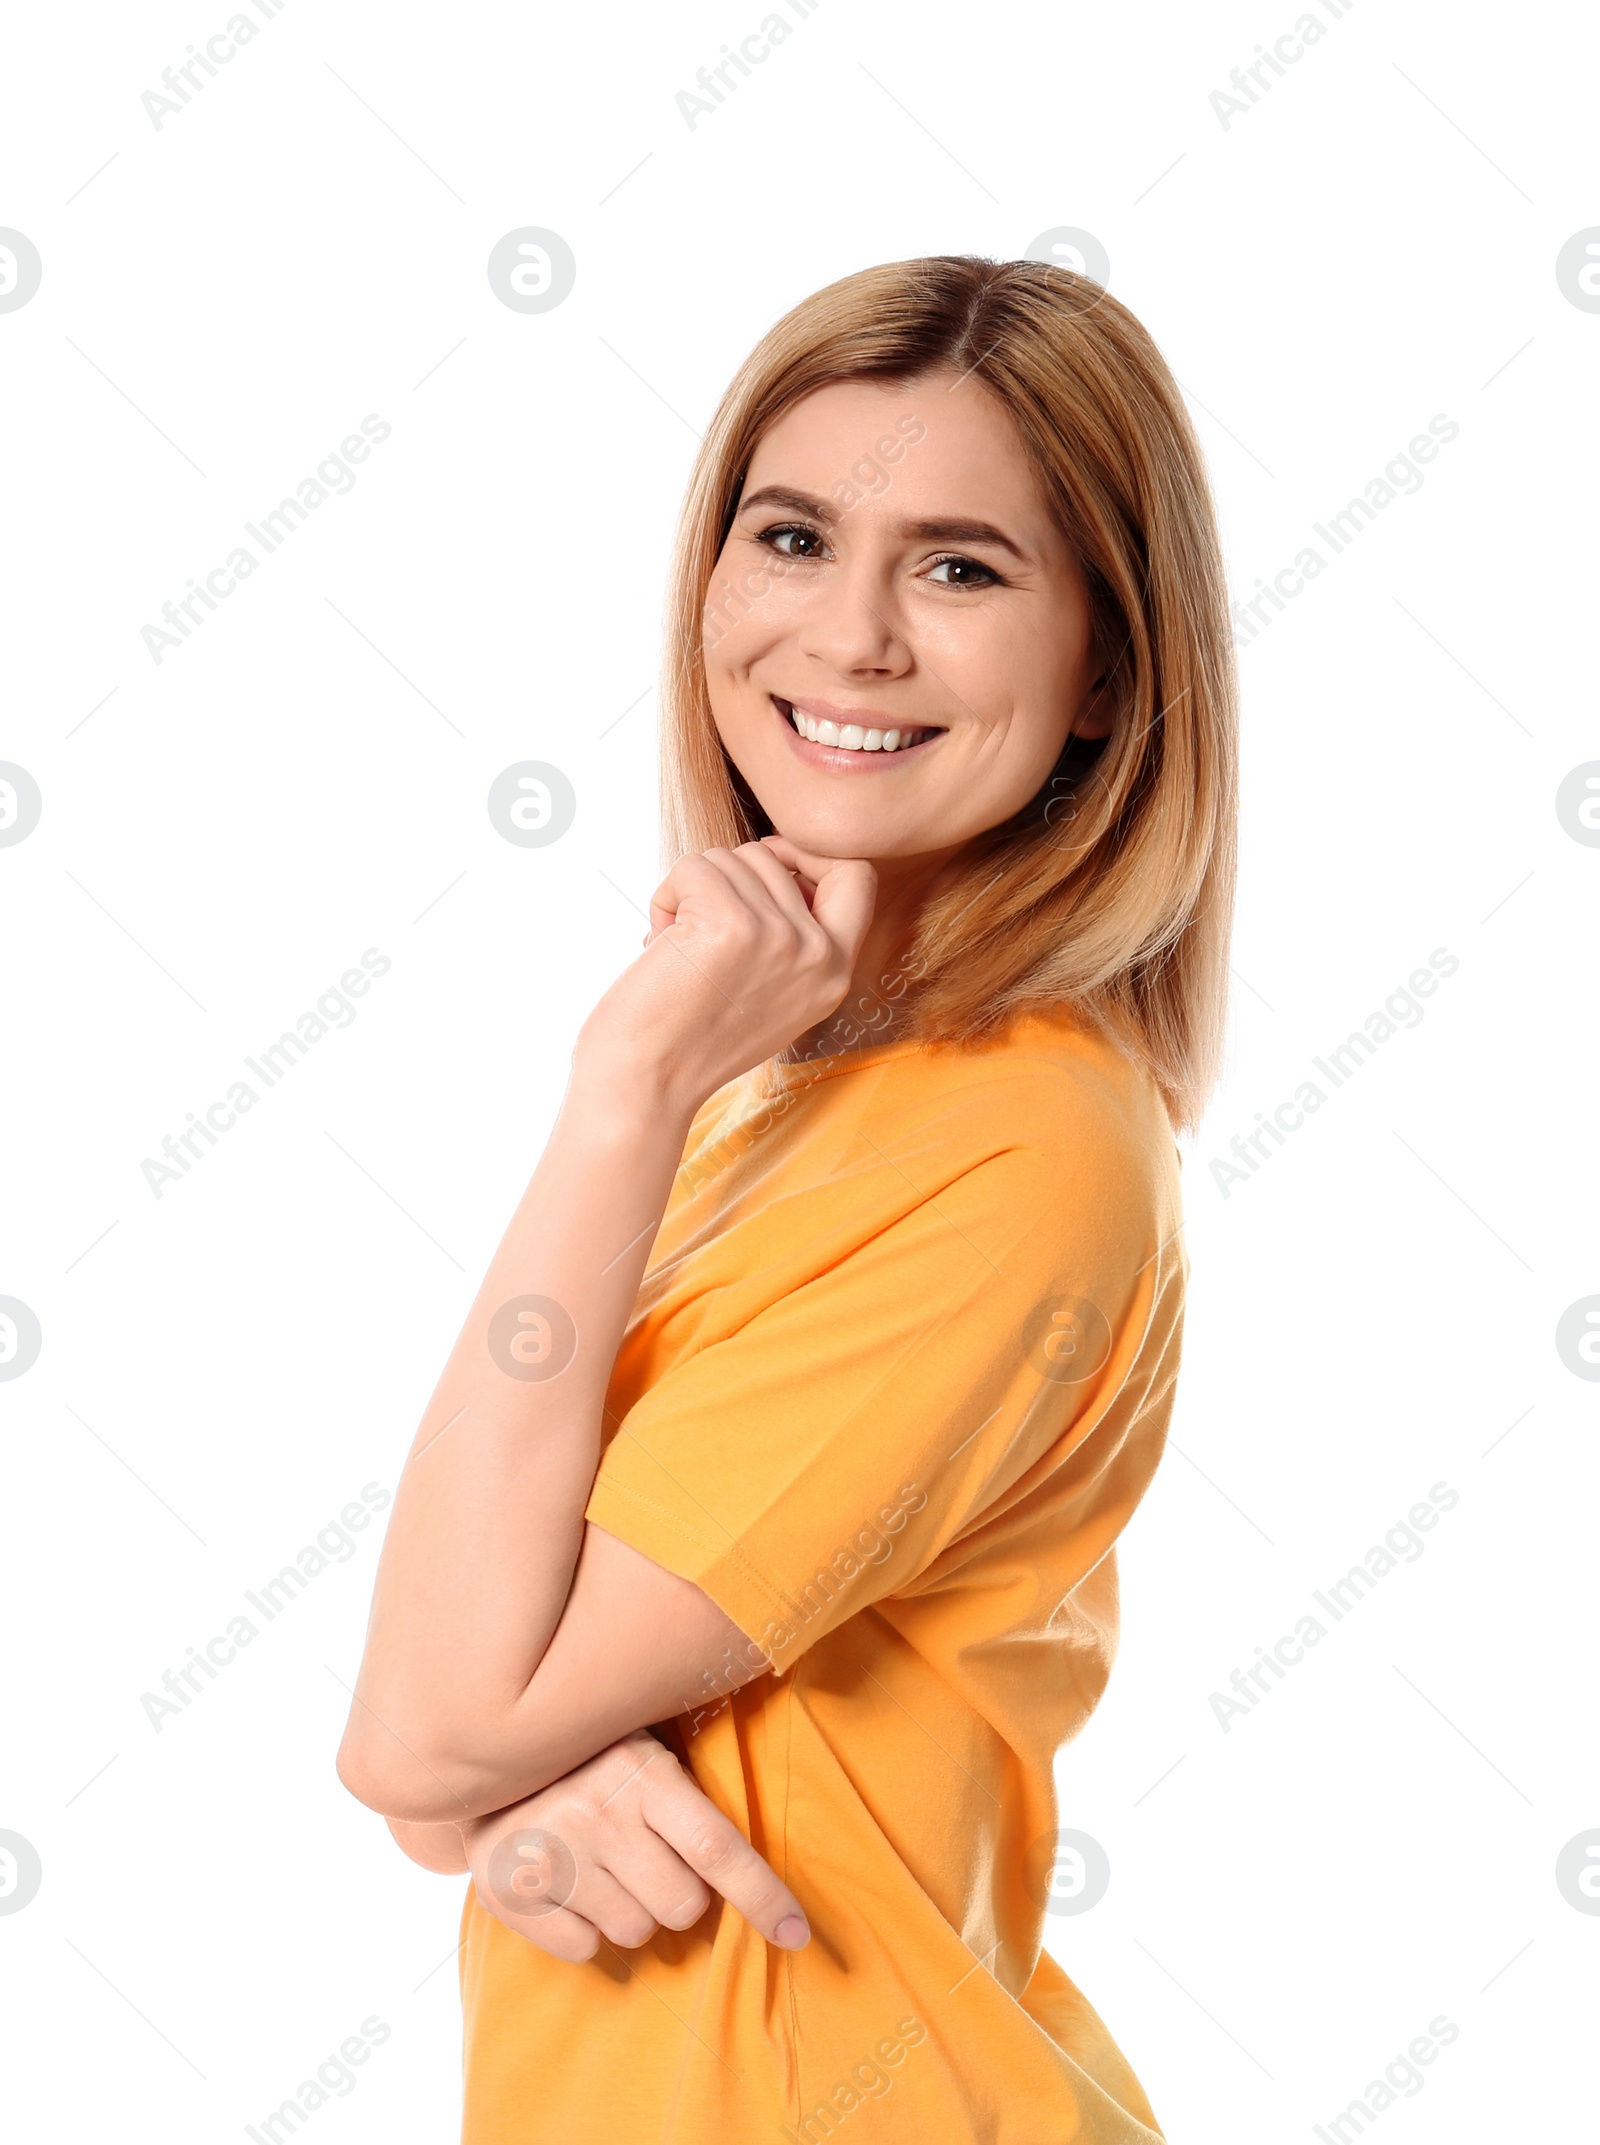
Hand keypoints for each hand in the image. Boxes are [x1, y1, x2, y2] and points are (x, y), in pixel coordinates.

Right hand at [464, 1728, 808, 1963]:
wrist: (483, 1749)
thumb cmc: (589, 1756)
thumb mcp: (643, 1747)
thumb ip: (691, 1794)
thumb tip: (760, 1863)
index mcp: (643, 1774)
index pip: (718, 1850)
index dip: (765, 1897)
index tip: (799, 1934)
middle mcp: (597, 1814)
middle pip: (683, 1907)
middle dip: (678, 1894)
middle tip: (647, 1858)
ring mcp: (550, 1854)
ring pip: (634, 1932)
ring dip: (628, 1909)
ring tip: (599, 1863)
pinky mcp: (508, 1892)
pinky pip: (583, 1949)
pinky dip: (582, 1928)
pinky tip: (564, 1884)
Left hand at [578, 835, 875, 1113]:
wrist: (645, 1087)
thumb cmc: (690, 1042)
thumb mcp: (772, 996)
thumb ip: (791, 940)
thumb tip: (776, 862)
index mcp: (835, 974)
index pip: (855, 874)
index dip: (805, 859)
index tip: (760, 876)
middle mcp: (818, 955)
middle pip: (772, 859)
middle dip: (723, 882)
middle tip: (696, 934)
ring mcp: (778, 937)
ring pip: (729, 858)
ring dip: (689, 892)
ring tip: (677, 947)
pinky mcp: (729, 924)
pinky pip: (693, 867)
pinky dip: (665, 896)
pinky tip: (659, 942)